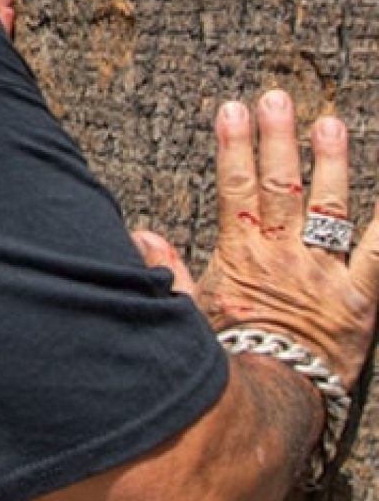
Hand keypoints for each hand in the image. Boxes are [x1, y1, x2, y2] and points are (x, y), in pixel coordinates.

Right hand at [134, 89, 378, 386]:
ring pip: (328, 207)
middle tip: (276, 98)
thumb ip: (170, 273)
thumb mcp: (188, 316)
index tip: (230, 111)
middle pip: (280, 185)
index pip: (236, 188)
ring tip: (329, 122)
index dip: (234, 147)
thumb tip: (143, 236)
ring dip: (330, 163)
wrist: (265, 401)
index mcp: (241, 258)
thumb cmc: (225, 364)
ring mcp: (324, 273)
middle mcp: (284, 256)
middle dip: (277, 138)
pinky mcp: (360, 297)